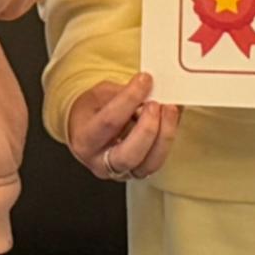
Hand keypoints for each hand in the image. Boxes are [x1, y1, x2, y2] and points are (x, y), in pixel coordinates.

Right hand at [65, 72, 179, 182]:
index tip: (144, 80)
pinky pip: (157, 162)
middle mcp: (100, 162)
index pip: (109, 122)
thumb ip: (122, 93)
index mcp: (84, 139)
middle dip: (147, 128)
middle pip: (129, 154)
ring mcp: (120, 173)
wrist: (86, 131)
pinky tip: (170, 121)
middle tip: (156, 104)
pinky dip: (167, 141)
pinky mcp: (137, 174)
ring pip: (148, 164)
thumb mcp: (99, 95)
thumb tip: (149, 89)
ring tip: (169, 110)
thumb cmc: (92, 112)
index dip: (130, 99)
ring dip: (164, 135)